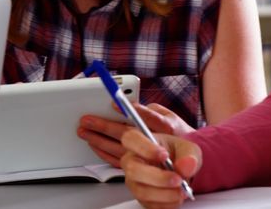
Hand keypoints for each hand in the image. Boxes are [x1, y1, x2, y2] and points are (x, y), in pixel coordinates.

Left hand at [78, 103, 195, 166]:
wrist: (186, 160)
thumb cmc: (176, 135)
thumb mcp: (170, 116)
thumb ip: (153, 111)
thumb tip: (135, 105)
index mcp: (165, 128)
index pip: (148, 118)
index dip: (132, 110)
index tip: (114, 103)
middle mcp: (155, 144)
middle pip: (128, 134)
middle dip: (105, 126)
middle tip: (87, 120)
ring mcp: (146, 157)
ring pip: (119, 149)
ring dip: (99, 140)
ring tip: (84, 131)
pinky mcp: (139, 166)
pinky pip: (118, 161)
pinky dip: (104, 153)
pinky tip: (93, 145)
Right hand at [120, 129, 200, 208]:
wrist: (180, 169)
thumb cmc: (177, 153)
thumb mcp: (187, 148)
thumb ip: (188, 155)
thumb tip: (187, 165)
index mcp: (138, 142)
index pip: (131, 140)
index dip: (145, 148)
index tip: (164, 155)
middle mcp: (132, 161)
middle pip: (133, 170)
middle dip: (158, 178)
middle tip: (178, 179)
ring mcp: (134, 181)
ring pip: (142, 191)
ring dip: (165, 194)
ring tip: (182, 191)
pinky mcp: (141, 198)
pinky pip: (150, 204)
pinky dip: (167, 203)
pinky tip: (177, 197)